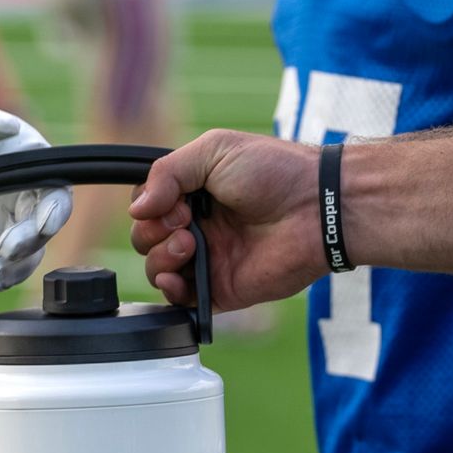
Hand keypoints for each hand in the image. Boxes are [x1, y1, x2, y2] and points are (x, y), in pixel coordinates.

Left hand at [0, 88, 71, 293]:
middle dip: (30, 243)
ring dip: (13, 268)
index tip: (43, 226)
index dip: (56, 210)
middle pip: (40, 226)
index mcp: (18, 155)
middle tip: (7, 252)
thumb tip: (8, 126)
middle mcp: (13, 187)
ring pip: (21, 252)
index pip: (53, 188)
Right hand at [129, 130, 325, 311]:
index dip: (149, 207)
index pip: (148, 207)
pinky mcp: (221, 290)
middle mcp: (199, 228)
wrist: (316, 207)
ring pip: (157, 270)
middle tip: (186, 221)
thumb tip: (136, 210)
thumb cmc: (274, 171)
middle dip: (153, 232)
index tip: (175, 201)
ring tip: (189, 245)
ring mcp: (208, 261)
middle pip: (146, 239)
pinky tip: (175, 277)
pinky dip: (170, 291)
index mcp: (195, 194)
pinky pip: (181, 302)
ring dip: (160, 257)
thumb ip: (167, 172)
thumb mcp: (214, 150)